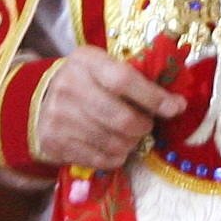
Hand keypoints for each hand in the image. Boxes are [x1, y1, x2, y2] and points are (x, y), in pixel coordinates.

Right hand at [35, 49, 184, 171]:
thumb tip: (177, 104)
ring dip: (131, 144)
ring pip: (112, 142)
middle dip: (143, 126)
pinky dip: (115, 157)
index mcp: (86, 61)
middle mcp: (68, 86)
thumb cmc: (88, 82)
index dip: (153, 97)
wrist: (43, 99)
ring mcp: (58, 116)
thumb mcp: (106, 68)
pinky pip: (99, 159)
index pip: (124, 80)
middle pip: (120, 117)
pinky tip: (115, 148)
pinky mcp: (54, 142)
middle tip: (147, 125)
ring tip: (130, 137)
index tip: (175, 108)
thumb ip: (138, 79)